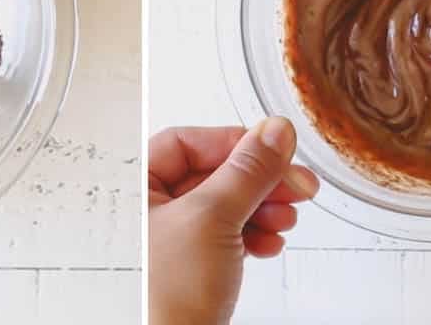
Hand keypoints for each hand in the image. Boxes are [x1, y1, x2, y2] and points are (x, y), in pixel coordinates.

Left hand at [148, 119, 318, 324]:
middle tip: (296, 182)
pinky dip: (251, 235)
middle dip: (257, 180)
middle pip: (210, 174)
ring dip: (260, 208)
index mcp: (133, 187)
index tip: (274, 148)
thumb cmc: (164, 297)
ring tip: (287, 217)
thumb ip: (248, 171)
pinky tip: (270, 242)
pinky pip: (223, 236)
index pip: (186, 142)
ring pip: (222, 206)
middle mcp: (144, 210)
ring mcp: (167, 241)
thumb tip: (275, 132)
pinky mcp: (188, 269)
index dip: (234, 143)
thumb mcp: (212, 218)